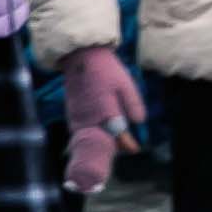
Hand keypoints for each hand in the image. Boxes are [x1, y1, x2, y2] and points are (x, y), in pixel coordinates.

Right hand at [56, 46, 145, 193]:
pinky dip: (88, 141)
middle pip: (102, 143)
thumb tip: (140, 122)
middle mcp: (90, 119)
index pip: (119, 136)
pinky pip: (80, 135)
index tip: (136, 149)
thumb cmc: (107, 70)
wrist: (81, 58)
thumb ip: (134, 104)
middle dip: (112, 151)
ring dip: (99, 148)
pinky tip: (94, 142)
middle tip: (124, 153)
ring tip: (109, 154)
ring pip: (89, 141)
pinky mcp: (71, 116)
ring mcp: (78, 119)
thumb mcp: (126, 84)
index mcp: (106, 112)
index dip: (128, 144)